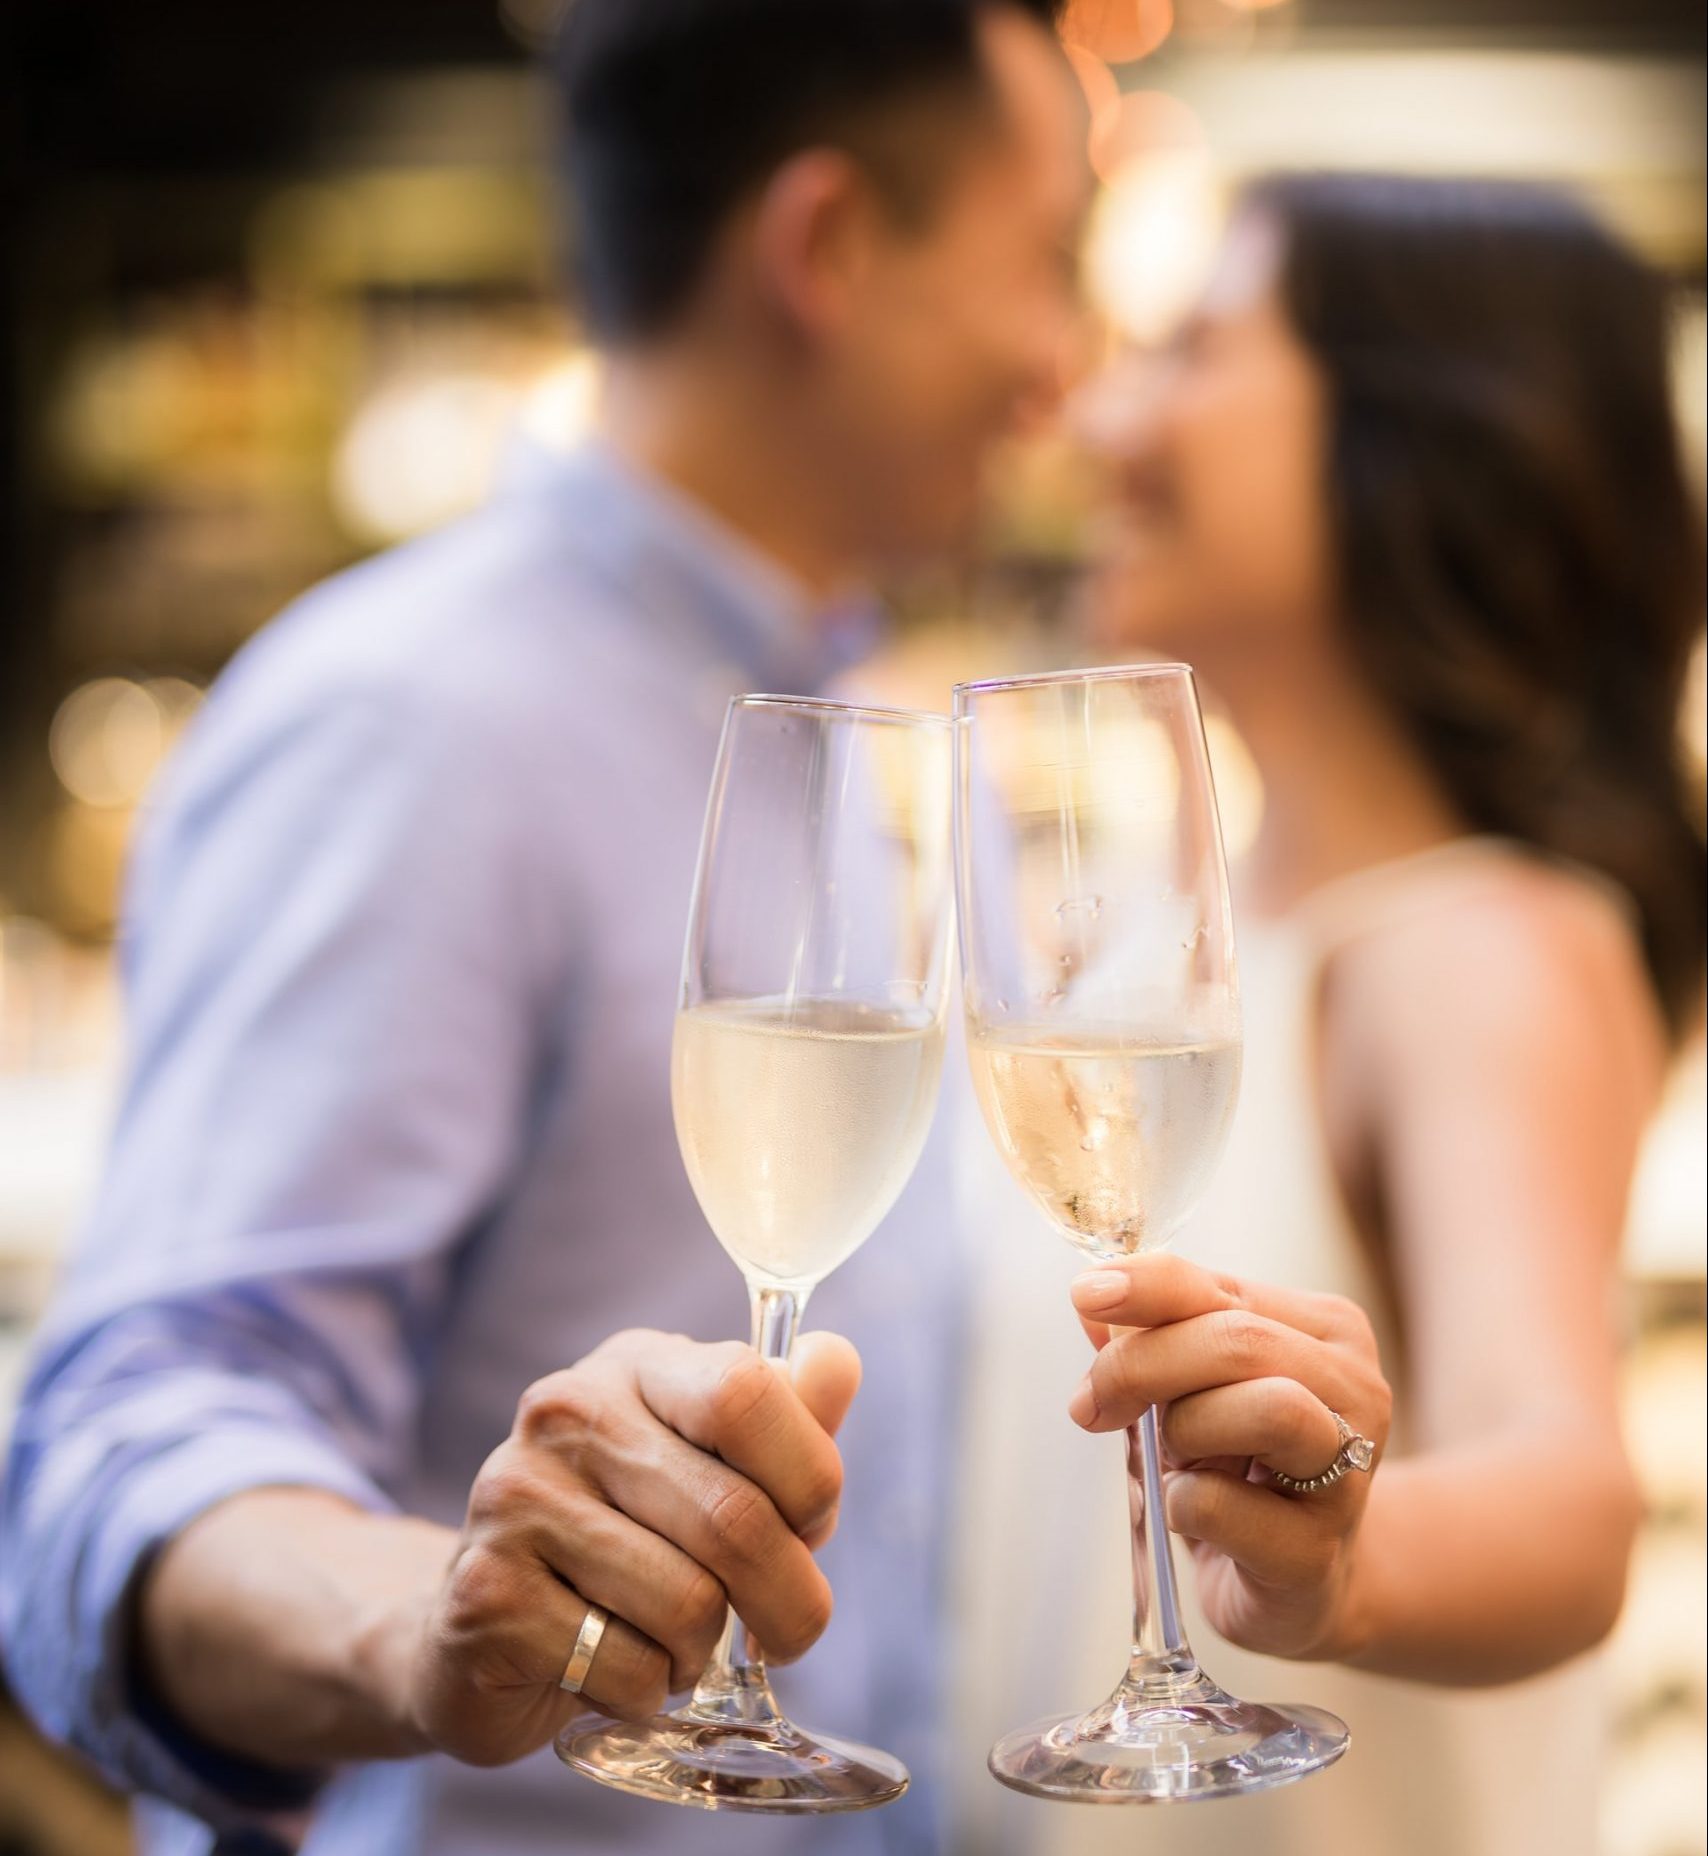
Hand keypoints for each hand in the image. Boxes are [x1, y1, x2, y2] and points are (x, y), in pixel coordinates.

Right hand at [409, 1327, 858, 1764]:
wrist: (474, 1623)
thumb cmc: (625, 1532)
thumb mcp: (708, 1459)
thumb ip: (783, 1415)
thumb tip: (837, 1359)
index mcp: (635, 1365)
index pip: (745, 1390)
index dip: (808, 1474)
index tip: (812, 1525)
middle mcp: (565, 1414)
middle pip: (734, 1516)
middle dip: (789, 1599)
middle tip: (789, 1632)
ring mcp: (515, 1500)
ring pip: (689, 1603)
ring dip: (705, 1650)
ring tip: (674, 1641)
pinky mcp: (485, 1597)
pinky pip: (629, 1668)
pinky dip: (648, 1690)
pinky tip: (614, 1668)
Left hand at [1068, 1254, 1391, 1662]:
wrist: (1299, 1585)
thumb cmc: (1242, 1470)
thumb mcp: (1195, 1390)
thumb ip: (1150, 1340)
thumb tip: (1091, 1304)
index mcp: (1325, 1331)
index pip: (1221, 1286)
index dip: (1146, 1286)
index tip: (1084, 1294)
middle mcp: (1355, 1389)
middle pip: (1241, 1342)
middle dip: (1144, 1364)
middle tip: (1093, 1404)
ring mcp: (1350, 1473)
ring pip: (1270, 1408)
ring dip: (1187, 1428)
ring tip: (1177, 1458)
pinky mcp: (1317, 1553)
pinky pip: (1224, 1504)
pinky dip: (1182, 1502)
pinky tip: (1189, 1513)